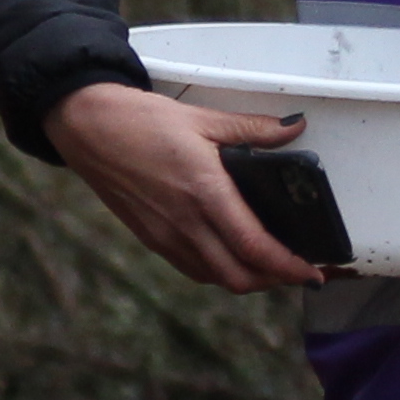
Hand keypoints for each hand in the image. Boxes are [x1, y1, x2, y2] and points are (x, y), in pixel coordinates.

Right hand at [47, 82, 323, 292]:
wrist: (86, 128)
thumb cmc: (141, 120)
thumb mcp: (202, 118)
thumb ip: (253, 129)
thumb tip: (294, 127)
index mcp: (204, 191)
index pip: (254, 246)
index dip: (288, 267)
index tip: (312, 272)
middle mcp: (185, 222)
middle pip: (239, 277)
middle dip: (274, 281)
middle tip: (297, 270)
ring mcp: (166, 236)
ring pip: (217, 278)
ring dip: (248, 279)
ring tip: (270, 265)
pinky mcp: (151, 239)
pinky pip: (193, 269)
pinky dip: (219, 271)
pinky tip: (231, 255)